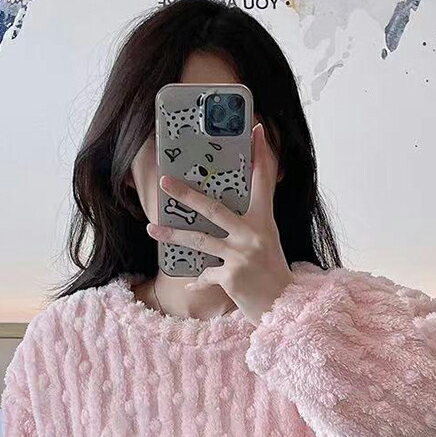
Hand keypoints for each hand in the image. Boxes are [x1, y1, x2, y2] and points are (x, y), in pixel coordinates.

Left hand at [146, 121, 293, 326]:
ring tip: (152, 229)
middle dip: (186, 194)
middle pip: (213, 208)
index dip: (261, 155)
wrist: (283, 307)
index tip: (257, 129)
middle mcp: (252, 234)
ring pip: (199, 240)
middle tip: (164, 183)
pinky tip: (189, 286)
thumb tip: (227, 213)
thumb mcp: (268, 241)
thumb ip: (251, 223)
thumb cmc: (272, 272)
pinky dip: (197, 281)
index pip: (264, 181)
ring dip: (173, 235)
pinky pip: (205, 274)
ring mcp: (240, 255)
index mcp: (264, 221)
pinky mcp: (230, 277)